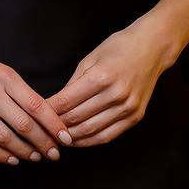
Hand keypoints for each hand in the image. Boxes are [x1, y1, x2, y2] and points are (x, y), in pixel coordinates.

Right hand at [0, 30, 73, 166]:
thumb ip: (16, 89)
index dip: (54, 124)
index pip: (37, 105)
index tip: (66, 138)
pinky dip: (1, 155)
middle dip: (44, 143)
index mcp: (4, 76)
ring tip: (35, 157)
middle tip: (54, 154)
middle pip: (25, 125)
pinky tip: (12, 158)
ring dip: (24, 151)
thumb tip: (41, 114)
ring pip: (6, 138)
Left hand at [44, 25, 167, 146]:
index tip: (36, 114)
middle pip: (77, 118)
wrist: (152, 47)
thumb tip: (55, 104)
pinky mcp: (135, 116)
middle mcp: (116, 94)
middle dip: (56, 125)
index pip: (67, 101)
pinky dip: (90, 140)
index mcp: (101, 76)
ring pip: (91, 131)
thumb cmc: (119, 47)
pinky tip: (77, 139)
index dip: (48, 110)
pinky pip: (108, 135)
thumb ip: (73, 84)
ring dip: (71, 137)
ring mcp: (128, 107)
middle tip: (42, 129)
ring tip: (56, 137)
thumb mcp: (90, 59)